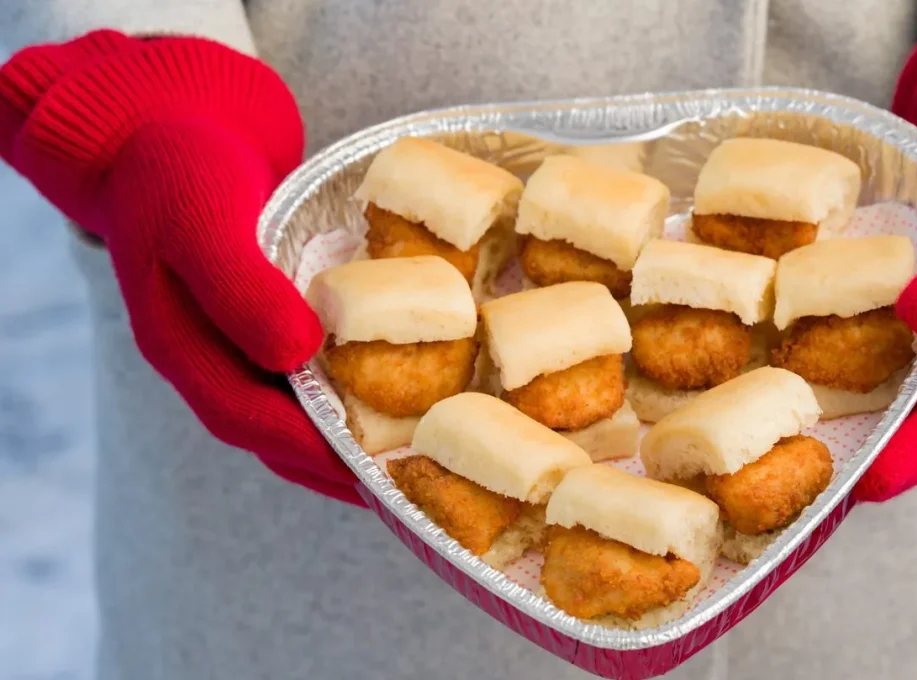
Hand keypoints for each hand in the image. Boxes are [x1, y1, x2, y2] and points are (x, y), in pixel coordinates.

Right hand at [0, 31, 361, 504]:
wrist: (176, 122)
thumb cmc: (182, 165)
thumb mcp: (204, 218)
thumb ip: (241, 287)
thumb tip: (298, 354)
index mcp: (183, 347)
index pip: (248, 420)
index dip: (311, 454)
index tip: (372, 480)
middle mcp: (212, 357)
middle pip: (277, 433)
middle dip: (339, 466)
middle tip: (407, 491)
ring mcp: (240, 341)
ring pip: (296, 409)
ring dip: (348, 439)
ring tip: (413, 462)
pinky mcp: (271, 318)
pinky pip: (312, 371)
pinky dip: (353, 390)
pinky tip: (403, 395)